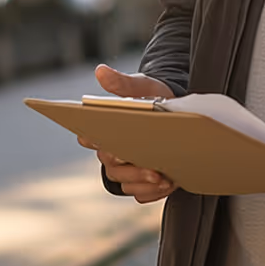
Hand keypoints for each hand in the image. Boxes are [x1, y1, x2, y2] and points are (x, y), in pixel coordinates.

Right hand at [78, 63, 177, 203]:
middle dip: (131, 169)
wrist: (176, 114)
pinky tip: (168, 184)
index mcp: (105, 127)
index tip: (110, 145)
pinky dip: (153, 192)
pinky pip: (140, 195)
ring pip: (125, 183)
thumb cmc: (152, 97)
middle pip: (111, 166)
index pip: (88, 137)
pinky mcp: (140, 182)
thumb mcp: (142, 86)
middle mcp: (110, 151)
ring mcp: (125, 169)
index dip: (94, 142)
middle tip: (153, 168)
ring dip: (144, 183)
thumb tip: (100, 70)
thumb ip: (122, 83)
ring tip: (164, 178)